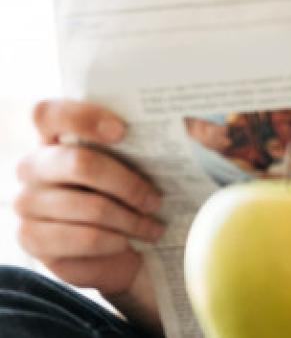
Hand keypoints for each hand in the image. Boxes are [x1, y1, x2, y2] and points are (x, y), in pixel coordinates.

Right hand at [14, 100, 163, 306]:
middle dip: (128, 184)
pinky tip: (128, 243)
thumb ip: (158, 139)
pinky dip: (116, 242)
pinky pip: (85, 238)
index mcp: (54, 135)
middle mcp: (33, 165)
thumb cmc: (128, 192)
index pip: (49, 113)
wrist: (118, 244)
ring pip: (90, 206)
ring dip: (131, 220)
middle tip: (156, 200)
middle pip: (79, 163)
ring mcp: (27, 202)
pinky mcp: (32, 239)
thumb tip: (193, 125)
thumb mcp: (142, 162)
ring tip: (154, 227)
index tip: (122, 131)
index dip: (83, 118)